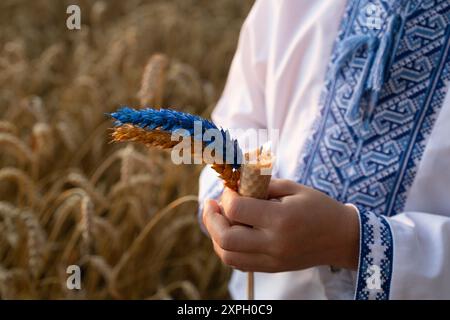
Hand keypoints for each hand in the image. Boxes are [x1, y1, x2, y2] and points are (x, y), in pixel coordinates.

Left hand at [202, 179, 358, 272]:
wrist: (342, 238)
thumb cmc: (318, 207)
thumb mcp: (293, 188)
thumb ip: (261, 185)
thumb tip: (233, 185)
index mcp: (281, 219)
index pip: (237, 210)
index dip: (227, 196)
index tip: (231, 188)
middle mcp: (274, 243)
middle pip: (225, 238)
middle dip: (212, 219)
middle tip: (212, 204)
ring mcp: (272, 260)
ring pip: (227, 255)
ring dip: (215, 235)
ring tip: (219, 218)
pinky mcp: (271, 268)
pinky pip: (238, 263)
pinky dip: (226, 249)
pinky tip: (230, 233)